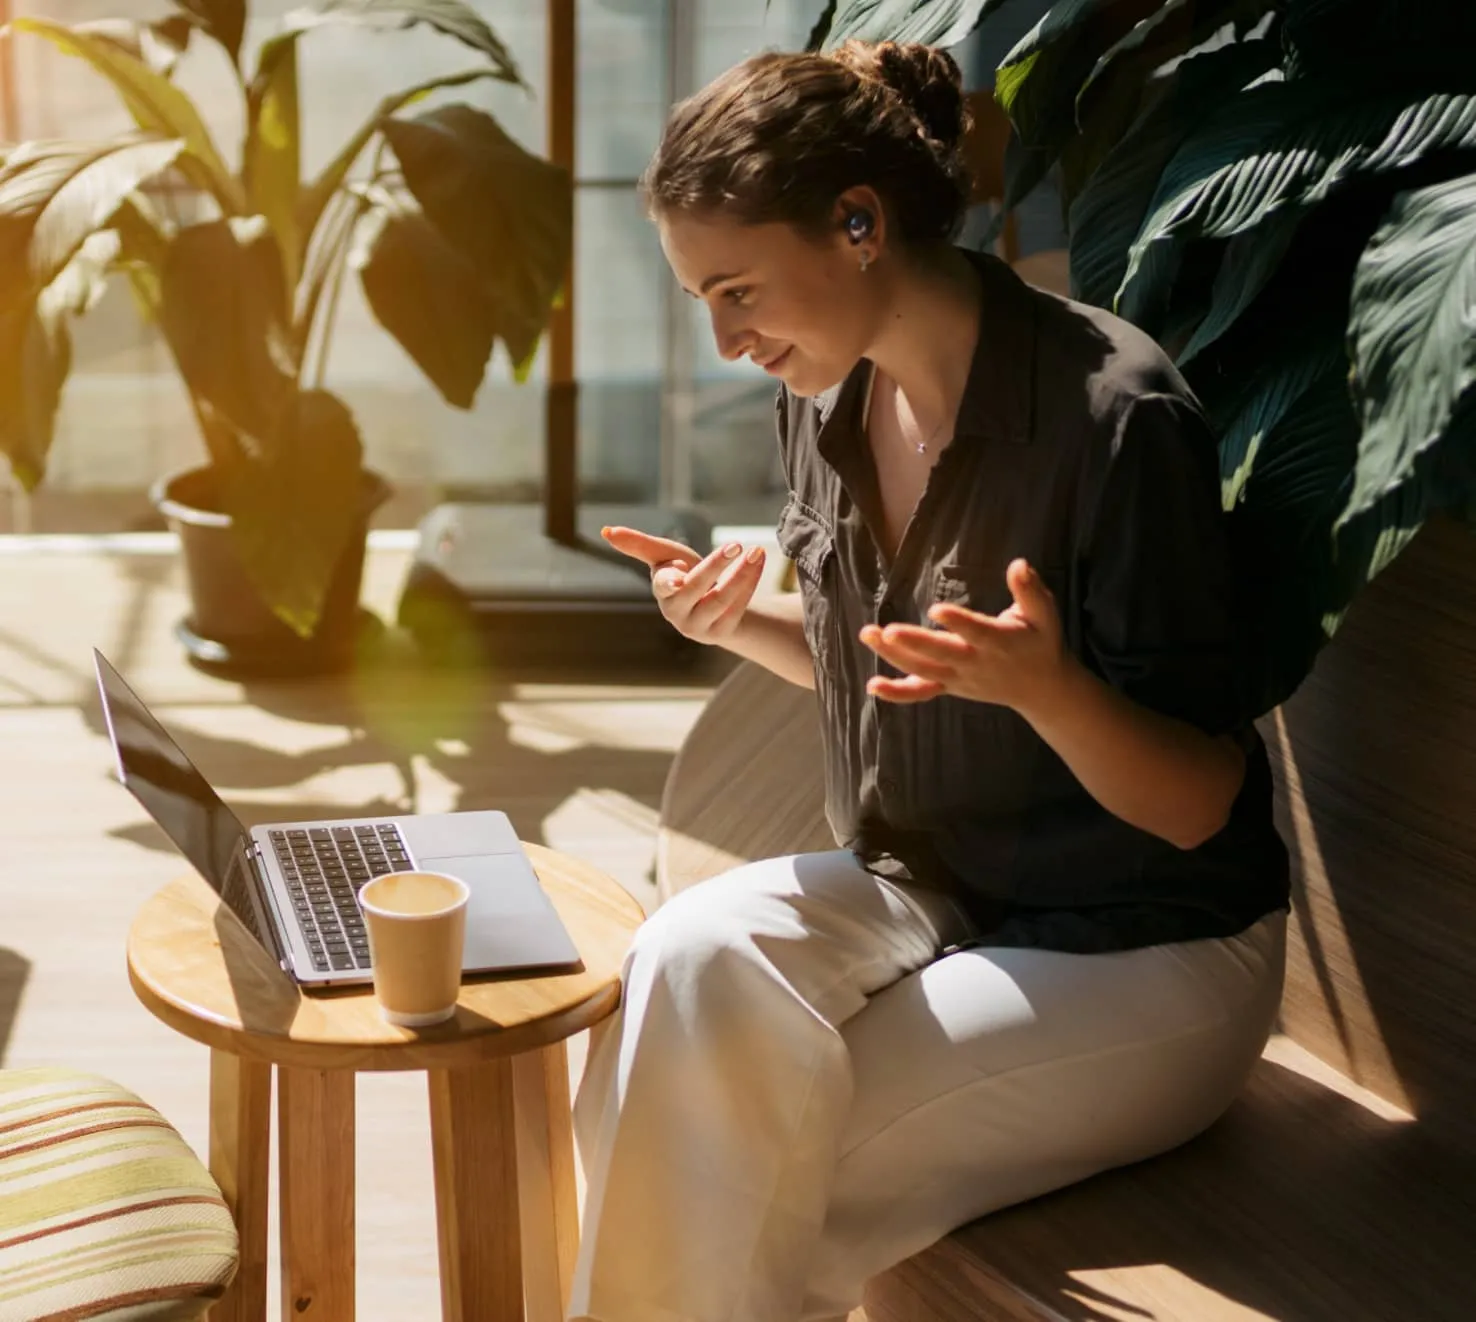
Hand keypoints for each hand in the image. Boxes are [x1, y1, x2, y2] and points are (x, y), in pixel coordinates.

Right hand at [602, 525, 765, 644]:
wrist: (711, 605)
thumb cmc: (683, 574)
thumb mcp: (665, 556)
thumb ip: (639, 545)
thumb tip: (605, 531)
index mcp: (662, 591)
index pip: (664, 584)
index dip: (670, 578)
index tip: (680, 569)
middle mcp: (677, 613)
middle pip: (696, 588)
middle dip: (716, 566)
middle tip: (735, 544)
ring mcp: (699, 626)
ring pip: (720, 600)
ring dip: (741, 576)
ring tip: (757, 552)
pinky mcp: (721, 632)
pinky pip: (737, 608)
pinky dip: (749, 584)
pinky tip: (758, 564)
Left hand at [859, 558, 1066, 713]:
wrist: (1041, 688)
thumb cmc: (1041, 641)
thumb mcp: (1045, 614)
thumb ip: (1030, 590)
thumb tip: (1019, 564)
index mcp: (1000, 642)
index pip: (976, 632)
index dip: (957, 622)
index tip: (936, 609)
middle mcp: (976, 663)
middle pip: (942, 654)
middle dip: (915, 644)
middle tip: (889, 631)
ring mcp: (960, 678)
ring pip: (923, 671)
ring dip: (894, 656)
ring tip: (868, 634)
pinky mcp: (949, 686)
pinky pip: (921, 692)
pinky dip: (898, 693)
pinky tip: (873, 686)